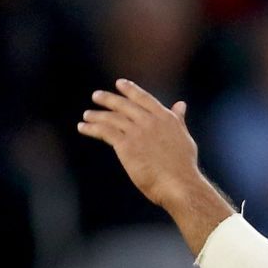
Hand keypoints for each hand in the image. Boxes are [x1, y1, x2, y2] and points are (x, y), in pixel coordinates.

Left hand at [77, 80, 201, 208]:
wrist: (179, 183)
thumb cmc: (184, 167)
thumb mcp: (183, 138)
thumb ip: (178, 120)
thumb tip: (181, 105)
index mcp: (165, 118)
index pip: (144, 98)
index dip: (130, 90)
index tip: (120, 83)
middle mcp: (150, 121)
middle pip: (124, 105)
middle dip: (108, 99)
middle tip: (96, 96)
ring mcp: (137, 132)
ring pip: (112, 118)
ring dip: (96, 115)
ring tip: (87, 115)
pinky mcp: (126, 145)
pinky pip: (104, 131)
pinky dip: (91, 128)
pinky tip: (83, 127)